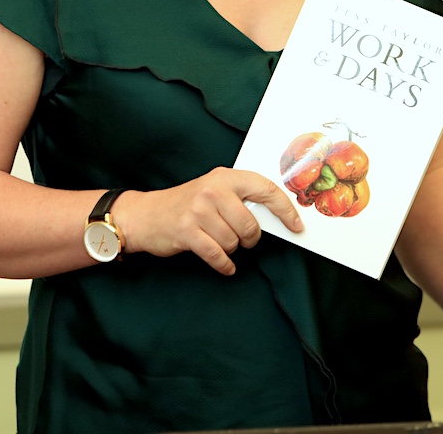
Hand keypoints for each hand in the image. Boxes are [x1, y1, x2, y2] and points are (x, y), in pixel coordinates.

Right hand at [113, 168, 303, 275]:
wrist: (146, 214)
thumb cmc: (186, 204)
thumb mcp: (214, 190)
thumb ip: (241, 197)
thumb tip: (276, 216)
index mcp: (225, 177)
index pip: (265, 189)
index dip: (285, 209)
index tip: (296, 225)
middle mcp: (213, 190)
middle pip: (251, 225)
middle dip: (249, 239)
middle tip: (240, 238)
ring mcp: (199, 211)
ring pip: (234, 242)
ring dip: (231, 249)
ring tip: (218, 240)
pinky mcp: (187, 232)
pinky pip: (219, 256)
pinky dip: (224, 265)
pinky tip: (224, 264)